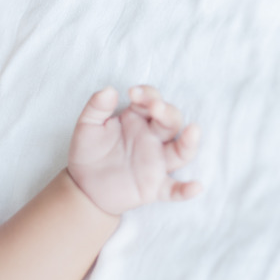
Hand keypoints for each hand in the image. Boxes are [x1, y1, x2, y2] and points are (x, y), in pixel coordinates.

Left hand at [67, 86, 201, 214]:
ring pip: (180, 152)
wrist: (84, 185)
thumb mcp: (86, 126)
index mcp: (137, 119)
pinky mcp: (154, 187)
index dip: (147, 95)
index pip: (151, 101)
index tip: (133, 93)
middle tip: (155, 107)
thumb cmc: (90, 150)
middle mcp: (152, 138)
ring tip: (193, 131)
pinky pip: (174, 190)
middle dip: (166, 112)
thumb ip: (96, 107)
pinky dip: (185, 190)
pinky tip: (195, 187)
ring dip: (188, 142)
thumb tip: (109, 90)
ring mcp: (156, 162)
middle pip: (171, 121)